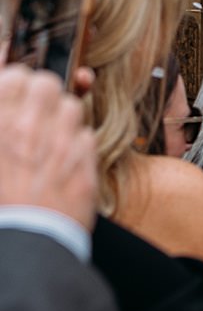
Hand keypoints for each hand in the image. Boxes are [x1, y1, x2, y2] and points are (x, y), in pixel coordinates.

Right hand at [0, 65, 97, 231]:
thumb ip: (3, 114)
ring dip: (62, 117)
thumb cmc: (3, 199)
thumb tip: (11, 83)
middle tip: (35, 114)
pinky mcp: (84, 158)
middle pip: (46, 81)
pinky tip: (64, 160)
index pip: (15, 73)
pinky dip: (77, 143)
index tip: (17, 93)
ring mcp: (59, 140)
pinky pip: (86, 134)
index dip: (17, 83)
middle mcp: (27, 124)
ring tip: (50, 137)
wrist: (24, 236)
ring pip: (71, 104)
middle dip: (42, 94)